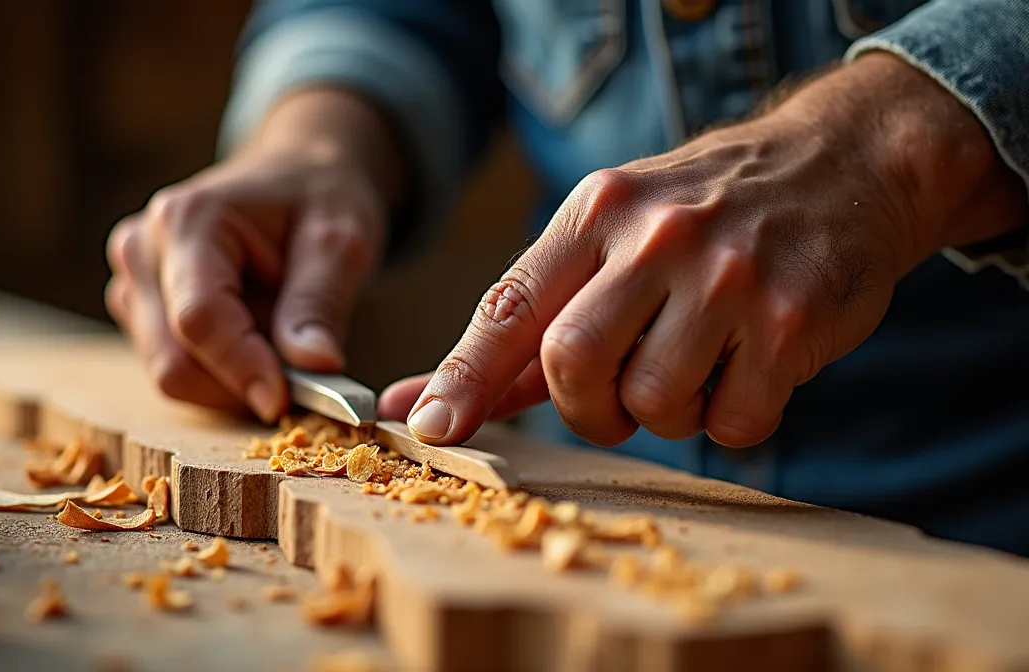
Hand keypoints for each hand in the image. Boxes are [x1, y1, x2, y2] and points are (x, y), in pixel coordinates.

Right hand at [107, 90, 402, 420]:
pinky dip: (220, 376)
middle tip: (300, 381)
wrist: (296, 175)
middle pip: (173, 359)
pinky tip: (255, 341)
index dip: (242, 369)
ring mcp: (133, 280)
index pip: (199, 319)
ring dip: (231, 382)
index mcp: (187, 219)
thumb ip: (320, 303)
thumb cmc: (318, 197)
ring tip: (280, 343)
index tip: (288, 401)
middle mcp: (142, 248)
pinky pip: (174, 368)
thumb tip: (314, 368)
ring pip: (170, 371)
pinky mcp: (138, 308)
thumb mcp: (340, 241)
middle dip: (239, 385)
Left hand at [381, 53, 1026, 447]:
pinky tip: (747, 368)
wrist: (843, 165)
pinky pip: (732, 423)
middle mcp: (656, 236)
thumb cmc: (702, 219)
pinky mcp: (791, 319)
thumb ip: (522, 326)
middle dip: (586, 408)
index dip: (463, 377)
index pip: (508, 306)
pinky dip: (730, 419)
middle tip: (615, 399)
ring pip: (653, 405)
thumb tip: (421, 403)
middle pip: (574, 364)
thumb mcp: (609, 238)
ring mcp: (728, 277)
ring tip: (695, 364)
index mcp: (597, 211)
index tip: (430, 427)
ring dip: (665, 413)